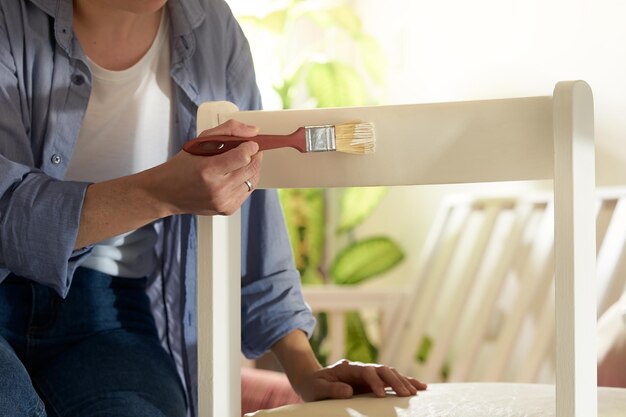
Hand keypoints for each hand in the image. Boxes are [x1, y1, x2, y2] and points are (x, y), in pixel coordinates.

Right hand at [145, 119, 262, 215]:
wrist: (165, 194)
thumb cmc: (182, 166)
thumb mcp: (200, 142)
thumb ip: (228, 130)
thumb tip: (253, 131)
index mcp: (208, 170)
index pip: (243, 156)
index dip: (250, 147)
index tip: (249, 143)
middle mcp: (217, 188)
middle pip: (251, 168)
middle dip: (254, 156)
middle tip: (249, 150)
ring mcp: (223, 202)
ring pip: (252, 180)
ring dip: (251, 169)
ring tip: (240, 162)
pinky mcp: (227, 209)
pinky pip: (247, 192)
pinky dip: (245, 181)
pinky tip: (234, 176)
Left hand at [294, 359, 426, 401]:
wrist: (315, 382)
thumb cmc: (315, 386)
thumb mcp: (318, 388)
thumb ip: (331, 388)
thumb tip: (348, 390)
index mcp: (349, 368)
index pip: (366, 371)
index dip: (375, 381)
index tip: (381, 395)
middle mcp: (362, 369)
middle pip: (382, 370)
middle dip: (395, 381)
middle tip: (406, 395)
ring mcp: (369, 374)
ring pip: (390, 373)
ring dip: (404, 381)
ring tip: (418, 391)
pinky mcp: (374, 382)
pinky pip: (392, 381)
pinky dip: (406, 382)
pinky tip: (419, 387)